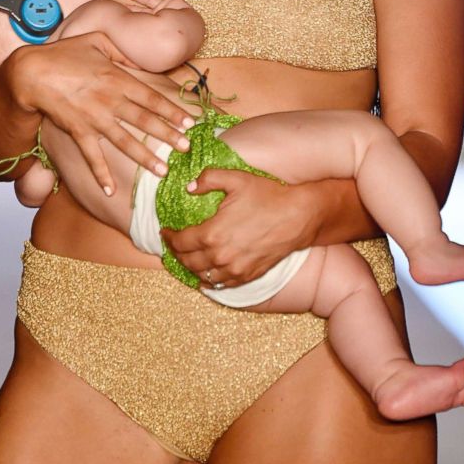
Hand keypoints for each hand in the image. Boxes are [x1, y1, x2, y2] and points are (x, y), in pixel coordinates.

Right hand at [11, 31, 195, 193]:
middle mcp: (111, 100)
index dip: (172, 111)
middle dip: (168, 136)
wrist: (31, 72)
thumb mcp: (96, 40)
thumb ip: (120, 49)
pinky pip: (92, 156)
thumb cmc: (63, 53)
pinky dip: (100, 174)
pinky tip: (110, 190)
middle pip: (145, 121)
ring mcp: (94, 118)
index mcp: (118, 78)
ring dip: (145, 158)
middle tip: (187, 149)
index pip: (152, 98)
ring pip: (125, 141)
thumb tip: (138, 54)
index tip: (189, 122)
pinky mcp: (77, 131)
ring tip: (162, 171)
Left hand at [161, 170, 318, 288]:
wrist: (298, 216)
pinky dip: (210, 282)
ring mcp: (235, 270)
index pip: (181, 242)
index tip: (165, 232)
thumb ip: (208, 179)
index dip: (169, 238)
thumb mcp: (236, 179)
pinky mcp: (248, 276)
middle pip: (188, 261)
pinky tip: (206, 278)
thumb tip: (189, 187)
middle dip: (177, 254)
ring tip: (187, 259)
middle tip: (173, 245)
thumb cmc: (268, 196)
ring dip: (191, 269)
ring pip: (203, 276)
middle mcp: (221, 256)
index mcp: (213, 234)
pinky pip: (222, 285)